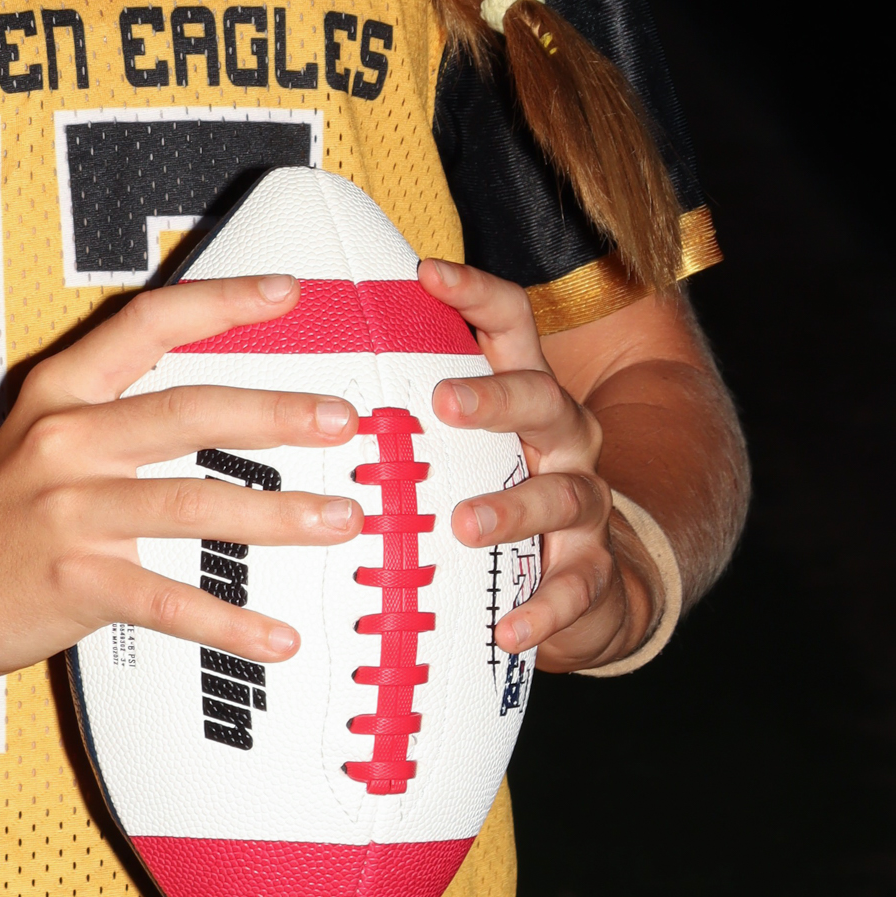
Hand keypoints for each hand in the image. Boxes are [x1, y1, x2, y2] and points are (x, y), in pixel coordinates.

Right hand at [0, 274, 362, 685]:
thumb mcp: (40, 436)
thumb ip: (113, 410)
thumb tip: (220, 399)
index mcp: (62, 394)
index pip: (148, 323)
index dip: (221, 302)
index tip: (288, 292)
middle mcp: (67, 441)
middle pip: (188, 409)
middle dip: (276, 412)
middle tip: (343, 418)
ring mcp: (70, 512)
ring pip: (193, 503)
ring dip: (277, 516)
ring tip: (340, 519)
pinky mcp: (73, 581)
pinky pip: (169, 601)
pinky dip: (230, 623)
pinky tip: (278, 638)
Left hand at [420, 257, 653, 673]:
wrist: (591, 582)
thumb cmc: (498, 491)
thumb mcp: (465, 442)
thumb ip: (410, 404)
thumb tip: (304, 352)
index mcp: (525, 395)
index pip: (512, 324)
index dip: (474, 293)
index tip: (426, 271)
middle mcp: (563, 439)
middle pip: (543, 399)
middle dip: (495, 398)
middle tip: (444, 403)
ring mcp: (583, 506)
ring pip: (561, 494)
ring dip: (511, 508)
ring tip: (465, 525)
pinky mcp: (591, 573)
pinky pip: (574, 588)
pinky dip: (543, 609)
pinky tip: (508, 625)